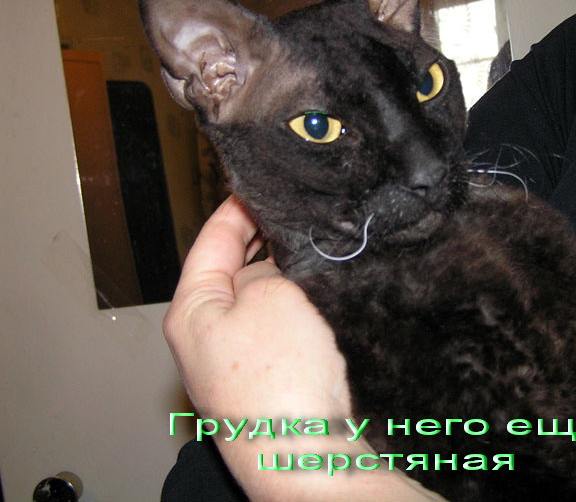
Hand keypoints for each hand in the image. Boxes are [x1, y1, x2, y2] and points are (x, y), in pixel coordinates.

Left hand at [164, 197, 445, 500]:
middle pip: (234, 269)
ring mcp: (238, 361)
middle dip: (264, 240)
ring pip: (262, 299)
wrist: (307, 454)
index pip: (210, 241)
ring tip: (316, 245)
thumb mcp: (271, 294)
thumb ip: (269, 265)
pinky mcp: (270, 379)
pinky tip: (323, 291)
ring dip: (285, 274)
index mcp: (191, 311)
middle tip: (298, 212)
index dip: (238, 206)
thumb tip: (276, 263)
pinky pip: (281, 327)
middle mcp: (208, 336)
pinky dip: (298, 305)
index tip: (262, 183)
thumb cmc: (279, 378)